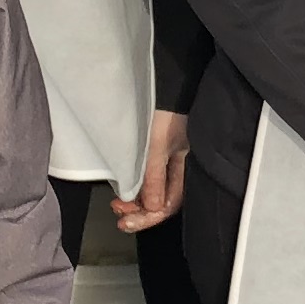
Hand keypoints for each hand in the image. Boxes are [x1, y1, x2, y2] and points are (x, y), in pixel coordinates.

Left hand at [113, 110, 186, 231]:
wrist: (163, 83)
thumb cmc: (163, 111)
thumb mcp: (155, 146)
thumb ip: (154, 177)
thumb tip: (152, 208)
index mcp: (187, 167)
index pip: (170, 202)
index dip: (149, 215)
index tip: (127, 220)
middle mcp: (180, 166)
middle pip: (163, 199)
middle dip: (140, 210)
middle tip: (119, 214)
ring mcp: (169, 158)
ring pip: (154, 189)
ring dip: (135, 199)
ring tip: (117, 203)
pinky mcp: (158, 150)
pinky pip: (148, 176)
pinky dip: (136, 185)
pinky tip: (124, 187)